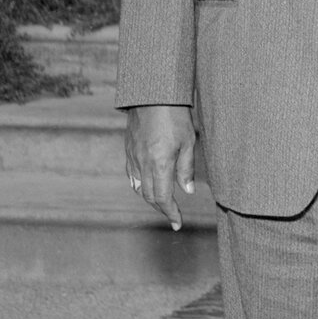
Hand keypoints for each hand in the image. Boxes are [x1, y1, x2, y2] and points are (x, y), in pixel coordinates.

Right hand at [124, 105, 196, 229]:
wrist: (152, 95)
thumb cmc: (176, 116)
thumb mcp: (189, 142)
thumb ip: (186, 168)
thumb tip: (187, 191)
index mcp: (160, 164)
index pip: (163, 198)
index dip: (171, 213)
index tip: (178, 224)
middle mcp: (143, 165)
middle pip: (150, 196)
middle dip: (162, 209)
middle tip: (174, 216)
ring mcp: (133, 158)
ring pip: (139, 187)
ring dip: (151, 198)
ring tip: (163, 204)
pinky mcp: (128, 150)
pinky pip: (132, 175)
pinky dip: (139, 186)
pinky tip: (145, 187)